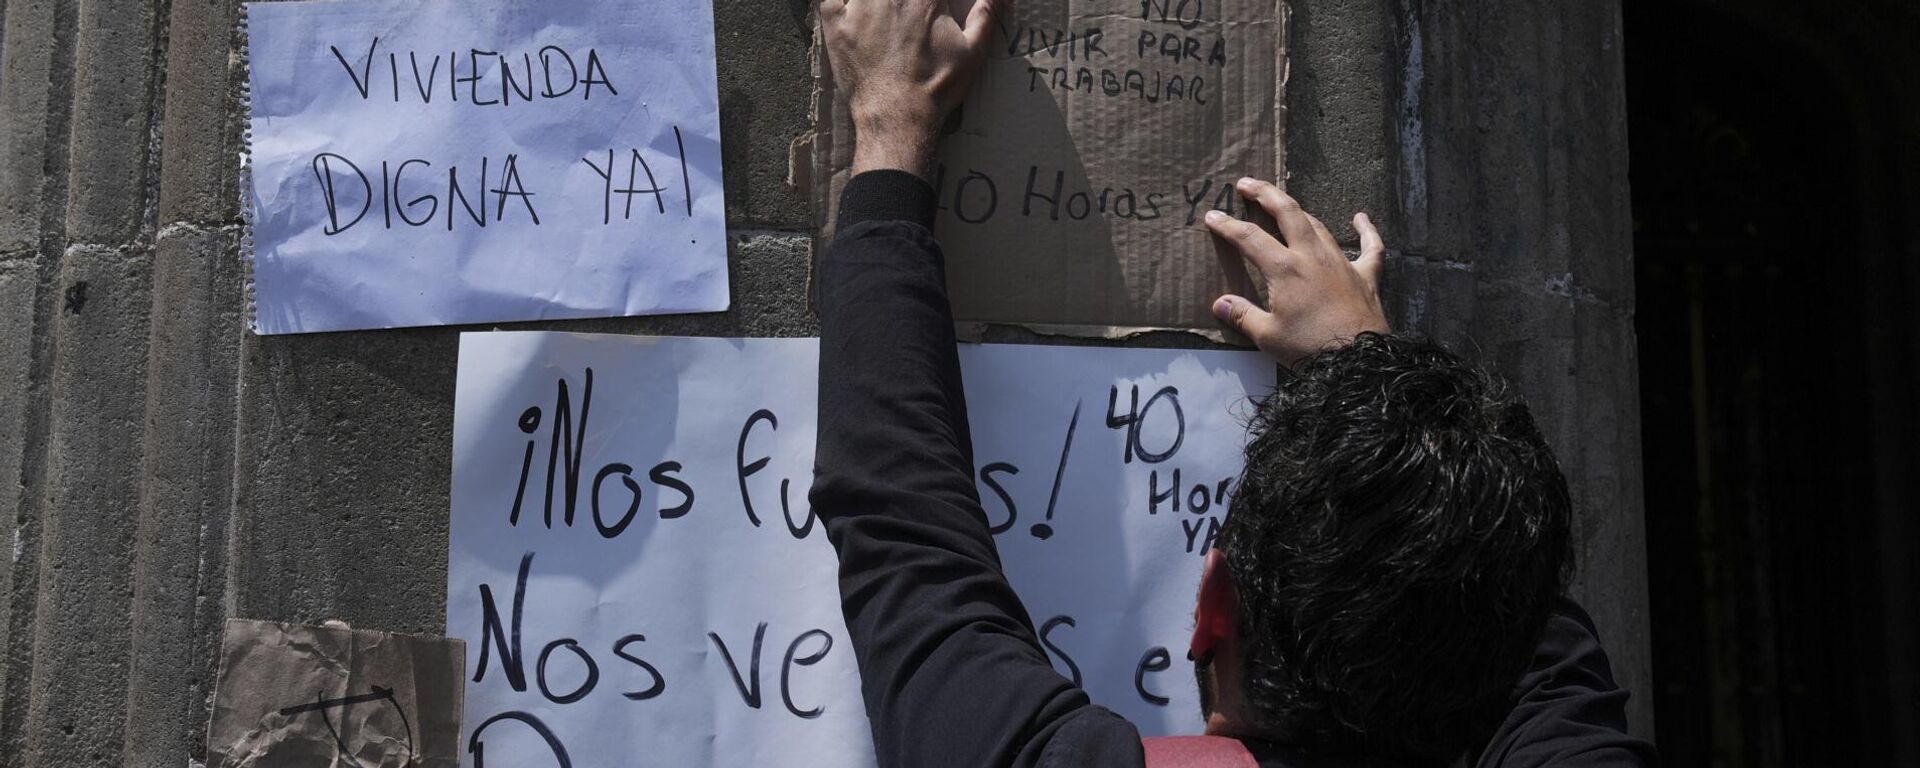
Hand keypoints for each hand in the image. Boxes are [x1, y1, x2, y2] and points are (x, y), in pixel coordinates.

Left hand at [822, 0, 998, 178]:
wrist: (897, 117)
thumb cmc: (936, 86)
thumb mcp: (973, 51)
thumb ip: (987, 15)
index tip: (930, 5)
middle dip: (902, 0)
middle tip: (906, 18)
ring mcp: (859, 5)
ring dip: (876, 0)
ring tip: (883, 11)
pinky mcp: (836, 23)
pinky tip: (850, 5)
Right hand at [1206, 178, 1388, 365]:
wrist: (1357, 361)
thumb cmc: (1309, 349)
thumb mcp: (1268, 336)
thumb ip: (1243, 315)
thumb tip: (1219, 304)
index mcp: (1285, 269)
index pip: (1249, 238)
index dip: (1228, 225)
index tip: (1212, 216)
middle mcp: (1312, 256)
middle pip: (1287, 213)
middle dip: (1265, 194)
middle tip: (1248, 183)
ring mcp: (1341, 262)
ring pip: (1318, 225)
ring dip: (1299, 212)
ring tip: (1285, 206)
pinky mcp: (1366, 275)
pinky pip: (1370, 246)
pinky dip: (1365, 230)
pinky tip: (1360, 218)